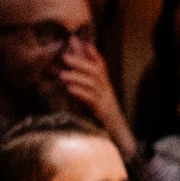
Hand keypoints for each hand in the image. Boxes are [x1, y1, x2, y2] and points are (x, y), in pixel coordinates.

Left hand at [57, 40, 135, 159]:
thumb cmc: (103, 120)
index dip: (94, 54)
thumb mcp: (96, 102)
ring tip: (62, 74)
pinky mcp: (102, 111)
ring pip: (93, 83)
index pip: (102, 67)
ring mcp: (106, 101)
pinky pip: (91, 99)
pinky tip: (69, 89)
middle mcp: (107, 91)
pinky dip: (79, 92)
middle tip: (65, 57)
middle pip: (96, 72)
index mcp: (106, 87)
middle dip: (81, 62)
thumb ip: (86, 90)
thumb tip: (72, 80)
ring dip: (77, 77)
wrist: (117, 137)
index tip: (84, 43)